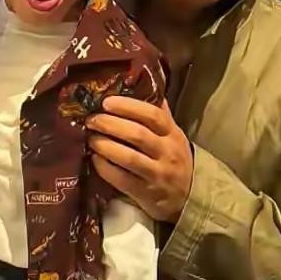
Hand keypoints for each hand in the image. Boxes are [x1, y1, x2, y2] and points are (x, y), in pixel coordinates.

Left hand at [87, 97, 192, 222]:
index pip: (152, 115)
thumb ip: (158, 112)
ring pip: (129, 158)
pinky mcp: (146, 193)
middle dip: (111, 125)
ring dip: (106, 146)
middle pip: (137, 135)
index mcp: (172, 133)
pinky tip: (95, 159)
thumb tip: (141, 82)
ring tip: (91, 138)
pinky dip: (105, 168)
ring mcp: (157, 174)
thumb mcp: (172, 133)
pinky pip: (122, 179)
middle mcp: (167, 152)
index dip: (128, 106)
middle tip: (91, 119)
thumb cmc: (174, 157)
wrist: (189, 197)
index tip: (107, 102)